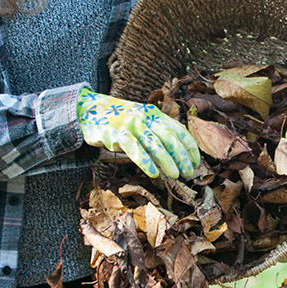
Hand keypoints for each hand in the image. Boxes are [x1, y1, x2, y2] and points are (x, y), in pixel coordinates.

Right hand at [76, 88, 201, 178]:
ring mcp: (129, 124)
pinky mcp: (114, 134)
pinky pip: (133, 148)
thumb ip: (158, 134)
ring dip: (167, 160)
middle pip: (169, 137)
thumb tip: (179, 157)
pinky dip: (145, 162)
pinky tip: (153, 174)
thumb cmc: (121, 122)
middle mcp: (144, 117)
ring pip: (153, 143)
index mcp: (154, 114)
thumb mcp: (142, 123)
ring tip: (176, 175)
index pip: (178, 130)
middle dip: (181, 156)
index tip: (196, 163)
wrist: (89, 112)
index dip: (189, 147)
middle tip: (189, 172)